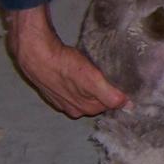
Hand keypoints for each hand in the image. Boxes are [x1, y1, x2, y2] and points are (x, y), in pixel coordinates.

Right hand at [5, 5, 128, 117]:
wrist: (35, 54)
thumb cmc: (63, 66)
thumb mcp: (91, 80)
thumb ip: (110, 95)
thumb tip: (128, 106)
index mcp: (84, 109)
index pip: (110, 104)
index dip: (117, 92)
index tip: (120, 80)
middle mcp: (73, 109)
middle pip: (98, 100)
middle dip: (104, 89)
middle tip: (107, 73)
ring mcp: (62, 100)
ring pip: (86, 93)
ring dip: (91, 84)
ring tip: (93, 69)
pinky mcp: (53, 89)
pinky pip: (73, 87)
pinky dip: (77, 80)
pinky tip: (77, 69)